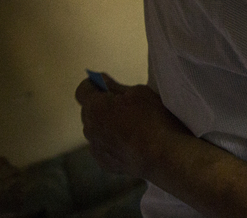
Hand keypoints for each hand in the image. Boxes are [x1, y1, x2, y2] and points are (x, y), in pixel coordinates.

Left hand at [75, 73, 190, 179]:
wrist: (163, 155)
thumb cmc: (153, 120)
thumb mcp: (138, 93)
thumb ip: (115, 86)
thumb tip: (102, 82)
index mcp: (95, 107)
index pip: (82, 90)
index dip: (92, 85)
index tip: (104, 83)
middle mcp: (89, 128)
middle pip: (89, 111)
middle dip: (102, 106)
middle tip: (125, 104)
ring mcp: (96, 148)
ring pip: (96, 130)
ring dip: (107, 125)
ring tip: (131, 126)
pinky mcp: (104, 163)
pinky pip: (103, 147)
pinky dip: (113, 142)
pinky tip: (132, 142)